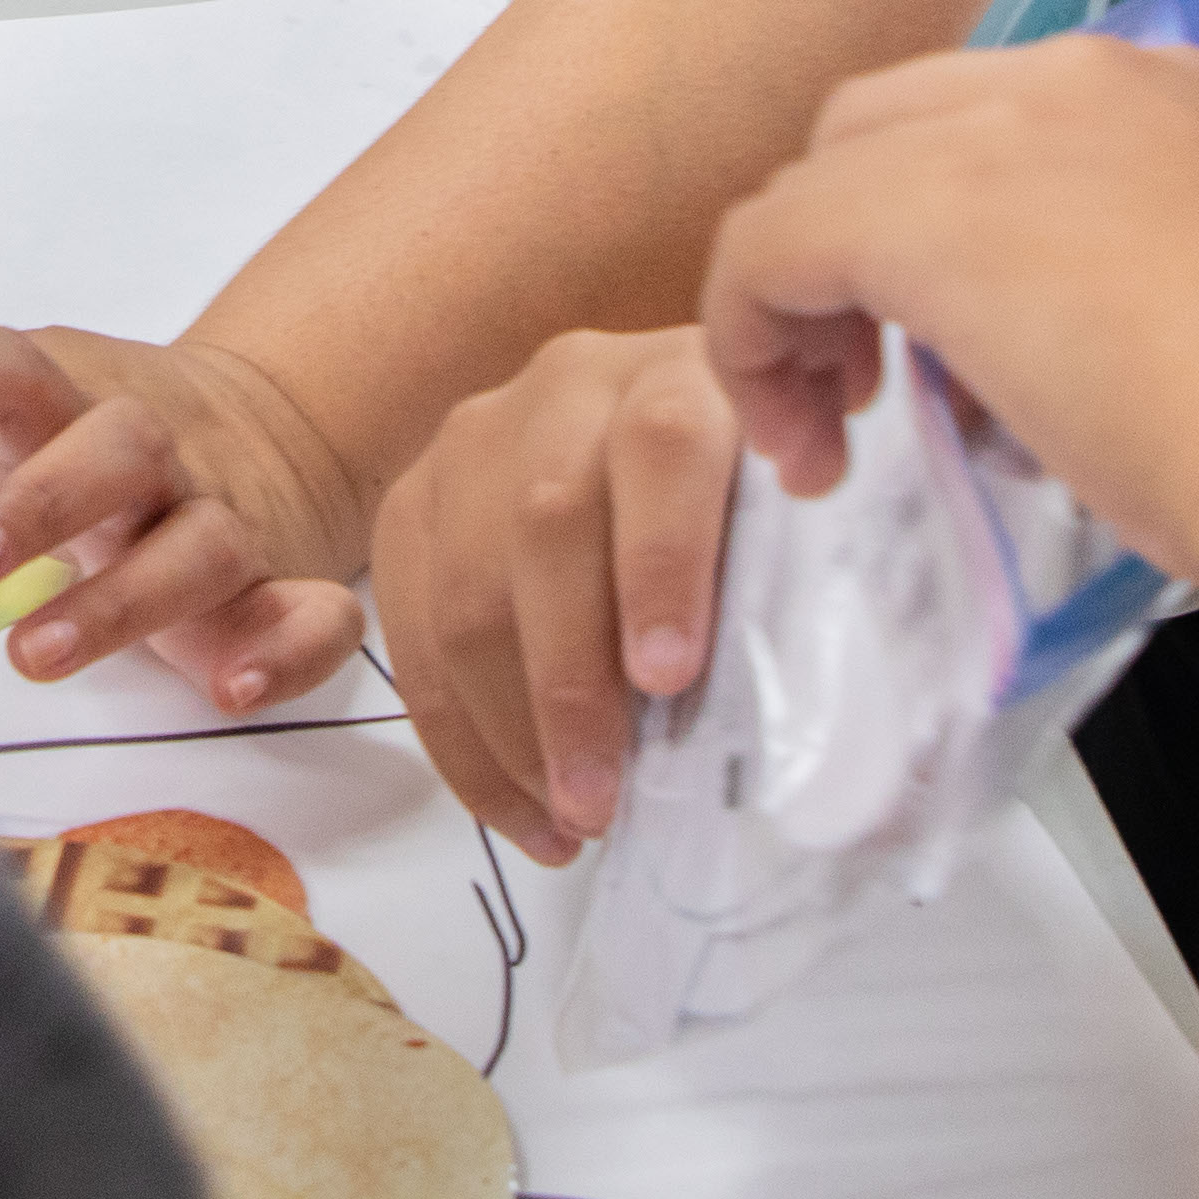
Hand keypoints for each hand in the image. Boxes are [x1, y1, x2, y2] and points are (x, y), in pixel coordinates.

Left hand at [0, 286, 362, 709]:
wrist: (269, 432)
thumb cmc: (98, 429)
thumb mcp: (22, 388)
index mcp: (79, 398)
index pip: (14, 368)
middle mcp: (158, 456)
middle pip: (120, 453)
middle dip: (40, 503)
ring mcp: (225, 522)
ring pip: (199, 550)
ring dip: (122, 601)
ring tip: (35, 653)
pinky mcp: (280, 593)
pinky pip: (310, 619)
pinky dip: (286, 653)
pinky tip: (233, 689)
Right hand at [370, 325, 741, 864]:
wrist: (662, 437)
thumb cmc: (749, 512)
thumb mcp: (788, 525)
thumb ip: (779, 585)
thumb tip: (773, 719)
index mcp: (683, 374)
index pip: (663, 448)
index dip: (662, 563)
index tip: (669, 680)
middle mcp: (568, 385)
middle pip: (546, 527)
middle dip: (567, 685)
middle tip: (599, 803)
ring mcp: (477, 437)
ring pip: (466, 583)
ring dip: (507, 726)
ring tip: (561, 824)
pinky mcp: (416, 499)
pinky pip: (410, 622)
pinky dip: (456, 732)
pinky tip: (512, 805)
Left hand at [705, 34, 1198, 604]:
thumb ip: (1129, 314)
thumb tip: (1026, 382)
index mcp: (1182, 95)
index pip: (996, 126)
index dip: (942, 239)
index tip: (956, 366)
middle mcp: (1088, 79)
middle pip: (889, 126)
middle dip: (856, 251)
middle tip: (869, 387)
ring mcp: (1003, 131)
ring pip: (823, 178)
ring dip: (802, 305)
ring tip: (829, 432)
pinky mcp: (921, 211)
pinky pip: (768, 247)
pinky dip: (752, 343)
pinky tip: (803, 447)